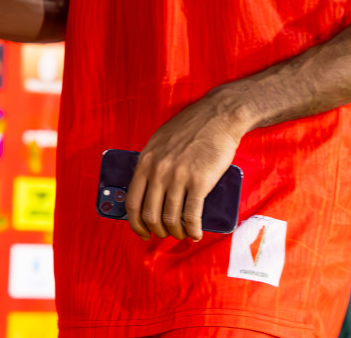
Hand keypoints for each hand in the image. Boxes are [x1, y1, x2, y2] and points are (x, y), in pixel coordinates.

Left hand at [126, 92, 250, 240]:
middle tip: (165, 234)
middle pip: (150, 214)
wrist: (217, 117)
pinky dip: (193, 230)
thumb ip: (150, 164)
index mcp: (146, 162)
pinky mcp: (200, 182)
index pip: (133, 202)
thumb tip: (145, 189)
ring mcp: (179, 177)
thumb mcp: (158, 142)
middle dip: (157, 231)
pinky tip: (196, 233)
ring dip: (177, 232)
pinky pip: (192, 215)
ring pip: (171, 218)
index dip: (136, 223)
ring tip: (183, 234)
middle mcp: (159, 171)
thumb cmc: (189, 128)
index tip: (143, 231)